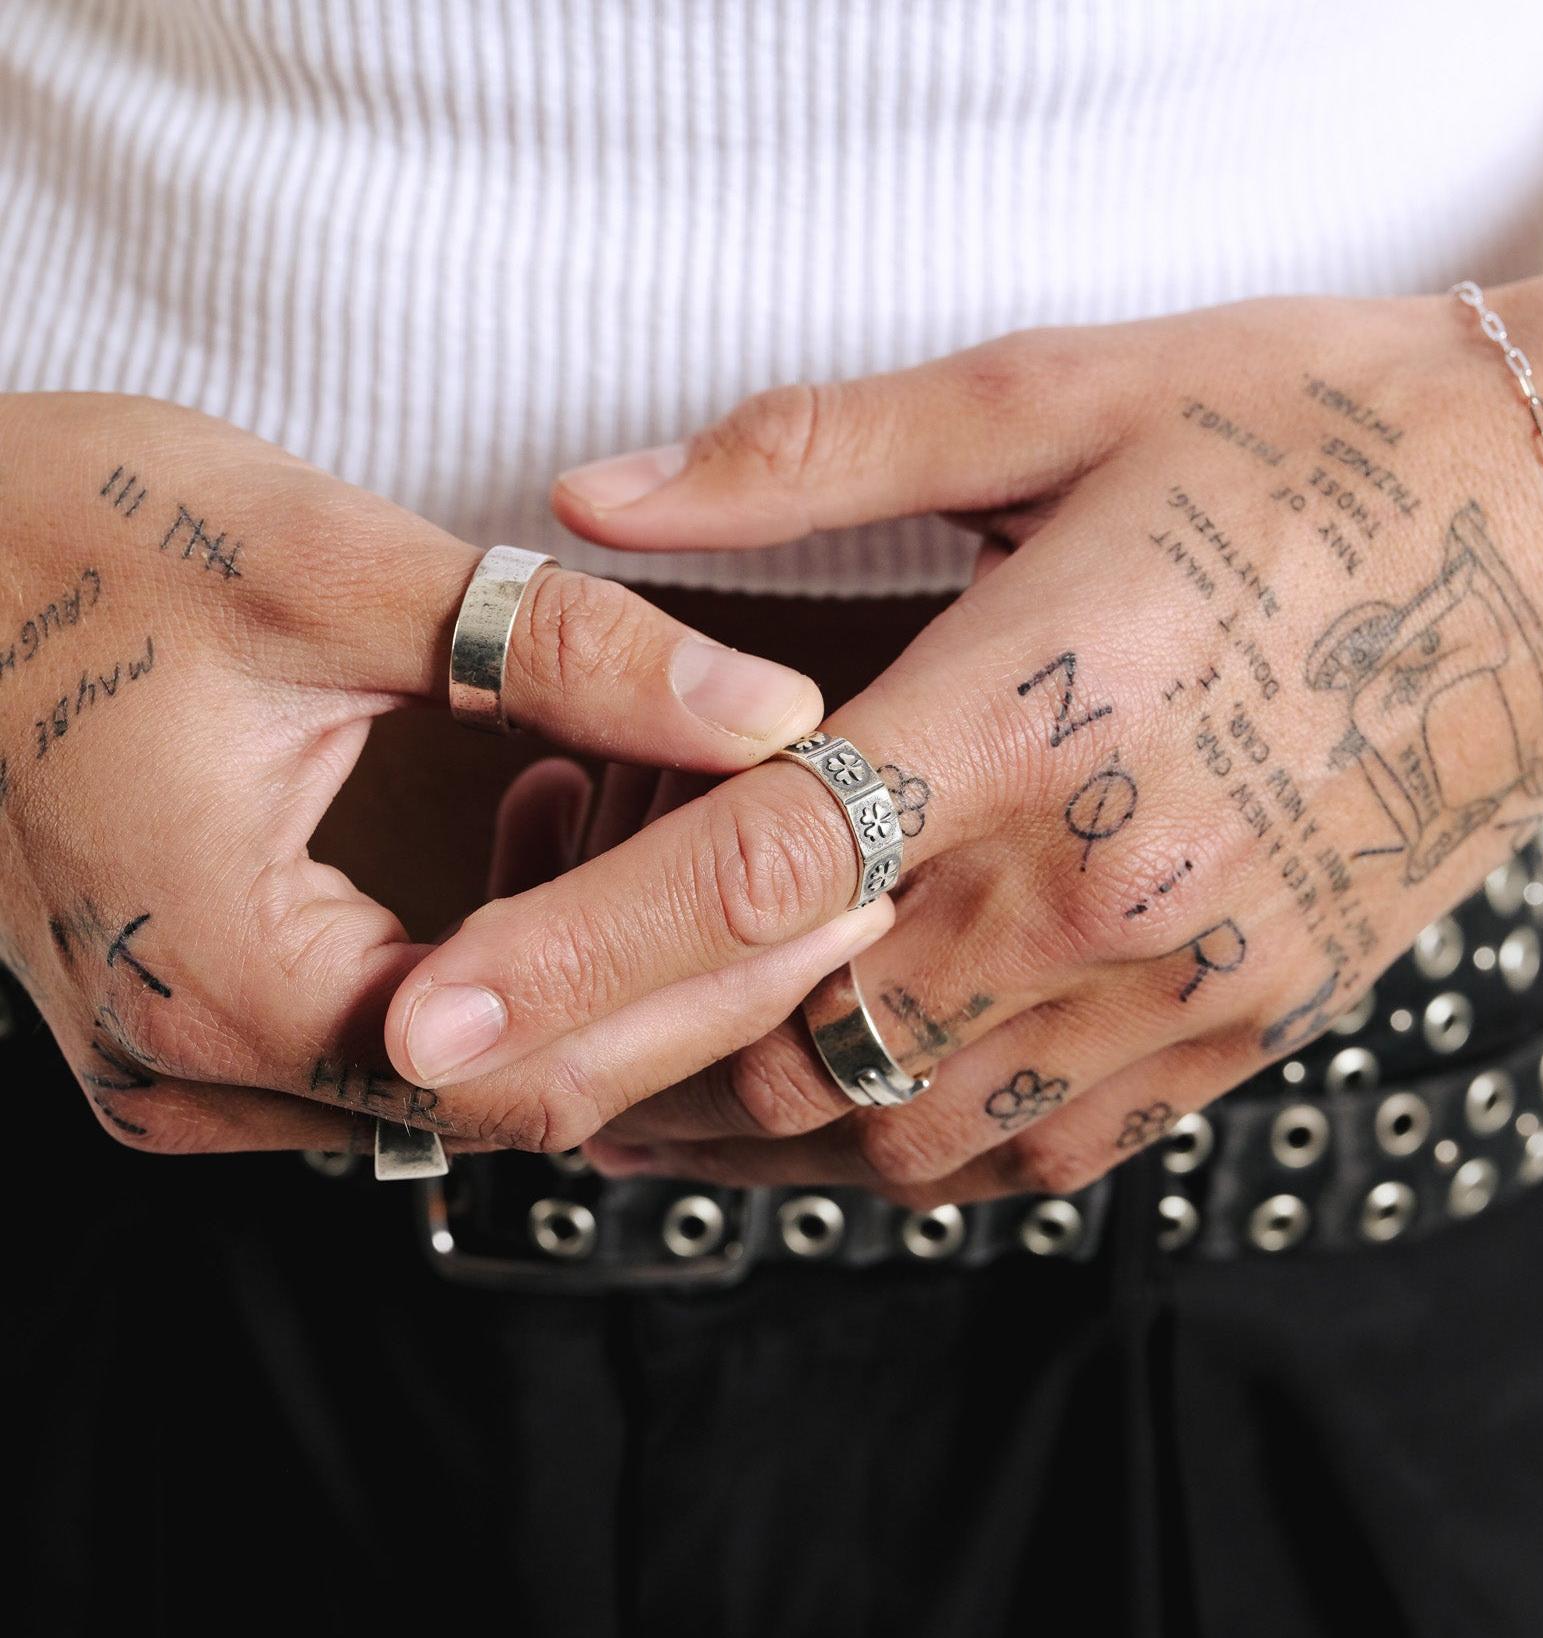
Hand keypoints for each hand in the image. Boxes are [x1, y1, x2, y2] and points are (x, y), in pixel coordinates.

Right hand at [0, 392, 831, 1153]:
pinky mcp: (185, 1006)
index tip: (836, 904)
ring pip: (458, 1073)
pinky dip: (499, 952)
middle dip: (679, 987)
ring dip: (591, 968)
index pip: (538, 1064)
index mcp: (228, 984)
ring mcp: (181, 1052)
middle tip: (819, 886)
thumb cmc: (45, 538)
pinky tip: (535, 816)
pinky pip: (389, 1033)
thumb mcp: (325, 569)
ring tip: (678, 827)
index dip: (708, 991)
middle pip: (514, 1091)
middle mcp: (198, 1063)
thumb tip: (768, 712)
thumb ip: (566, 651)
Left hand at [388, 258, 1542, 1202]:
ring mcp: (1174, 980)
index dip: (564, 968)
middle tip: (495, 1084)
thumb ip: (807, 452)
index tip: (427, 1034)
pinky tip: (855, 1100)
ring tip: (645, 1094)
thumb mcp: (1063, 390)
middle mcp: (1094, 884)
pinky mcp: (1238, 1029)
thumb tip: (593, 500)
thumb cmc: (1318, 439)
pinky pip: (1032, 1153)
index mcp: (1027, 712)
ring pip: (896, 1131)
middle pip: (792, 1045)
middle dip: (611, 1082)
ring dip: (748, 1126)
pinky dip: (909, 1149)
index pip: (748, 878)